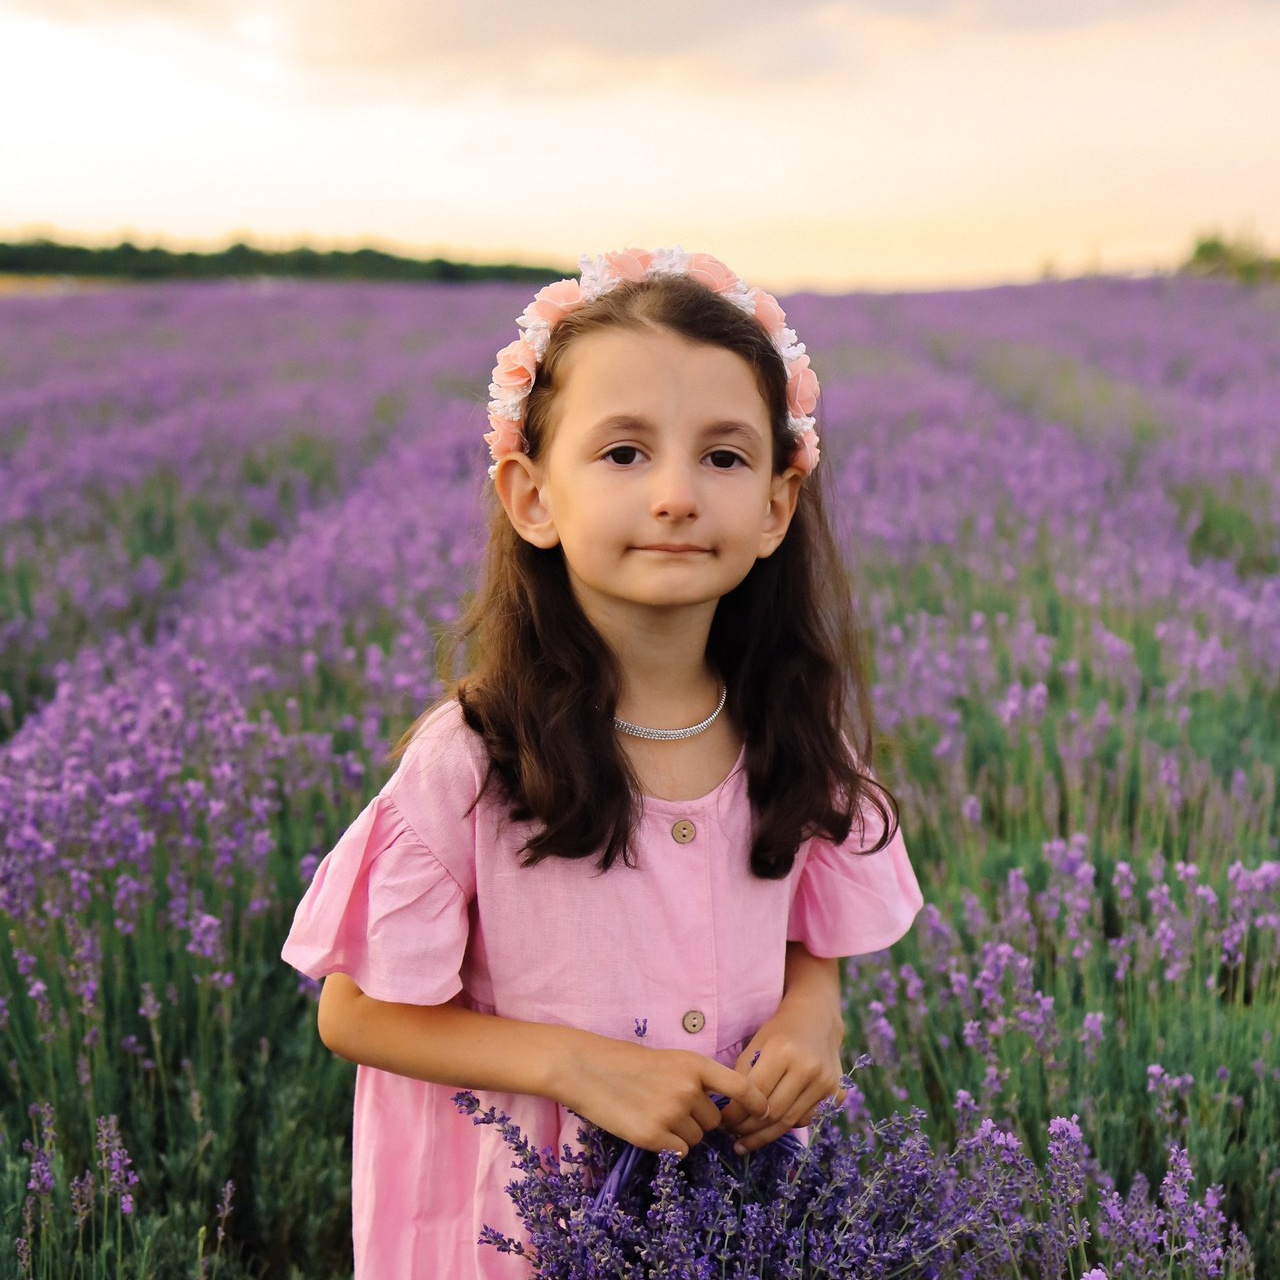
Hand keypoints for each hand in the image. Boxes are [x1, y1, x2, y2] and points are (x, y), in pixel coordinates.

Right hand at [559, 1034, 769, 1157]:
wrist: (588, 1069)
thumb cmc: (628, 1062)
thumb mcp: (670, 1059)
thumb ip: (696, 1079)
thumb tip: (718, 1107)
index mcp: (694, 1064)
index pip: (739, 1086)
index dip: (756, 1102)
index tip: (767, 1111)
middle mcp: (687, 1088)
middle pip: (715, 1120)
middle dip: (701, 1120)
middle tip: (672, 1108)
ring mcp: (671, 1113)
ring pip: (697, 1138)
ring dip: (683, 1133)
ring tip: (654, 1113)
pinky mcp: (653, 1136)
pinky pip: (679, 1151)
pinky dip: (669, 1146)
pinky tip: (649, 1129)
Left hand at [719, 950, 845, 1151]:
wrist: (818, 1019)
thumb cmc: (780, 1030)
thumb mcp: (756, 1044)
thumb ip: (744, 1075)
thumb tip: (729, 1111)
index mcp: (783, 1051)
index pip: (754, 1094)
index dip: (735, 1113)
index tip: (722, 1121)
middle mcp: (808, 1068)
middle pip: (773, 1113)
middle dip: (748, 1129)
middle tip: (733, 1137)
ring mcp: (826, 1082)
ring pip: (790, 1122)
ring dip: (765, 1135)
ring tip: (746, 1141)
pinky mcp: (837, 1092)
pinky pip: (807, 1119)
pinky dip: (787, 1126)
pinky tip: (771, 1129)